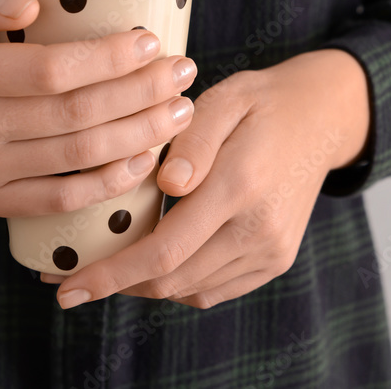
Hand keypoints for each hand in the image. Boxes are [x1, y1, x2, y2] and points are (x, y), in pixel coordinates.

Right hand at [0, 0, 195, 216]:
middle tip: (184, 73)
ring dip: (140, 135)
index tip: (151, 43)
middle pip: (73, 115)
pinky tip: (147, 156)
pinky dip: (112, 181)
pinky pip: (63, 199)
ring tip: (180, 110)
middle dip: (141, 94)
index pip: (46, 70)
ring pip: (77, 158)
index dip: (107, 59)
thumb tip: (29, 6)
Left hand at [47, 49, 369, 309]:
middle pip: (172, 279)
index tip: (68, 287)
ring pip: (190, 291)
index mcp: (241, 184)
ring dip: (144, 285)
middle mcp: (261, 227)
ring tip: (110, 266)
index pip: (165, 248)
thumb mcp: (225, 99)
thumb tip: (166, 186)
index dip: (111, 274)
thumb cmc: (262, 103)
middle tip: (72, 279)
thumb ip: (193, 140)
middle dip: (116, 285)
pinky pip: (214, 290)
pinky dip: (178, 285)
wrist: (322, 119)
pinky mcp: (276, 259)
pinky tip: (156, 261)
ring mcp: (273, 249)